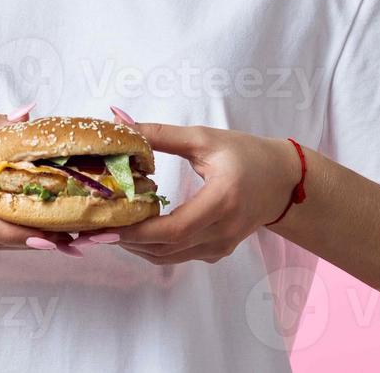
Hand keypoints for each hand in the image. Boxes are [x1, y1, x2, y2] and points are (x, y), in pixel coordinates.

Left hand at [107, 113, 302, 265]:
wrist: (283, 181)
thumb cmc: (247, 154)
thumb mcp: (204, 139)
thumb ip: (161, 135)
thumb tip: (121, 123)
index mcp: (222, 200)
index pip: (175, 228)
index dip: (138, 232)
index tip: (107, 224)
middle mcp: (223, 230)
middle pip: (167, 248)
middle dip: (128, 240)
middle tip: (96, 225)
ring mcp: (222, 246)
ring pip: (169, 257)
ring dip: (138, 246)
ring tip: (110, 226)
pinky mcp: (218, 252)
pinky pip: (179, 256)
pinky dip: (154, 247)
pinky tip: (137, 229)